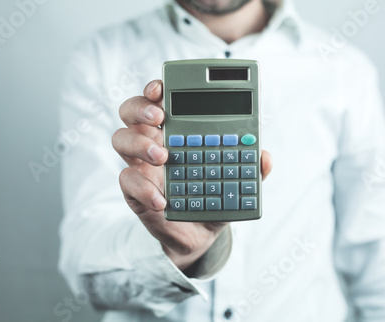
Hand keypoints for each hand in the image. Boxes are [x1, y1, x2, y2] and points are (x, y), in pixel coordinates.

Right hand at [112, 80, 272, 270]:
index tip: (161, 88)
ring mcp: (141, 165)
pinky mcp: (134, 191)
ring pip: (120, 139)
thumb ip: (252, 169)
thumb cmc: (214, 198)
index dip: (156, 89)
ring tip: (163, 157)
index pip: (160, 100)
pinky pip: (126, 181)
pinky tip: (163, 199)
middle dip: (140, 107)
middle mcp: (154, 141)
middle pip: (131, 111)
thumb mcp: (237, 183)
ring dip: (139, 143)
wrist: (201, 235)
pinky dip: (144, 188)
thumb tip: (265, 157)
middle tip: (159, 117)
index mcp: (177, 130)